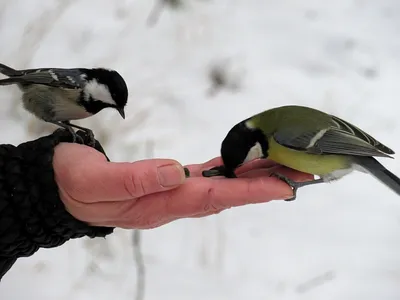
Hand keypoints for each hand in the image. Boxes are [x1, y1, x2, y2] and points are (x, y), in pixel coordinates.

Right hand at [53, 143, 312, 228]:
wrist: (63, 188)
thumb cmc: (77, 184)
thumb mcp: (97, 181)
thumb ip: (136, 177)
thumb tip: (176, 170)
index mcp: (157, 203)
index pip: (212, 197)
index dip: (248, 191)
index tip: (283, 186)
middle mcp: (171, 201)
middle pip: (226, 196)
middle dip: (263, 187)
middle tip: (300, 176)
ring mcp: (171, 194)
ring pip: (220, 187)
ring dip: (251, 179)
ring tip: (282, 168)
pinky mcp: (167, 182)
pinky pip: (206, 178)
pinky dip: (228, 172)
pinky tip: (242, 164)